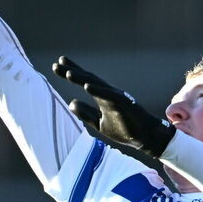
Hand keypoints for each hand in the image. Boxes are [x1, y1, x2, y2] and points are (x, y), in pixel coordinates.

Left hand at [52, 56, 175, 156]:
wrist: (146, 138)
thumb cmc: (125, 129)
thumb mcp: (99, 123)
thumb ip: (86, 113)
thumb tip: (70, 103)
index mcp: (102, 97)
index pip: (85, 82)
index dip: (72, 73)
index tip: (57, 65)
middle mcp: (108, 94)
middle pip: (88, 79)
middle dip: (73, 71)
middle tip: (57, 63)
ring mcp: (117, 97)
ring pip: (98, 84)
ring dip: (83, 78)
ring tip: (68, 72)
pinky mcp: (126, 104)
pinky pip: (110, 96)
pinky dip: (99, 90)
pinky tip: (87, 86)